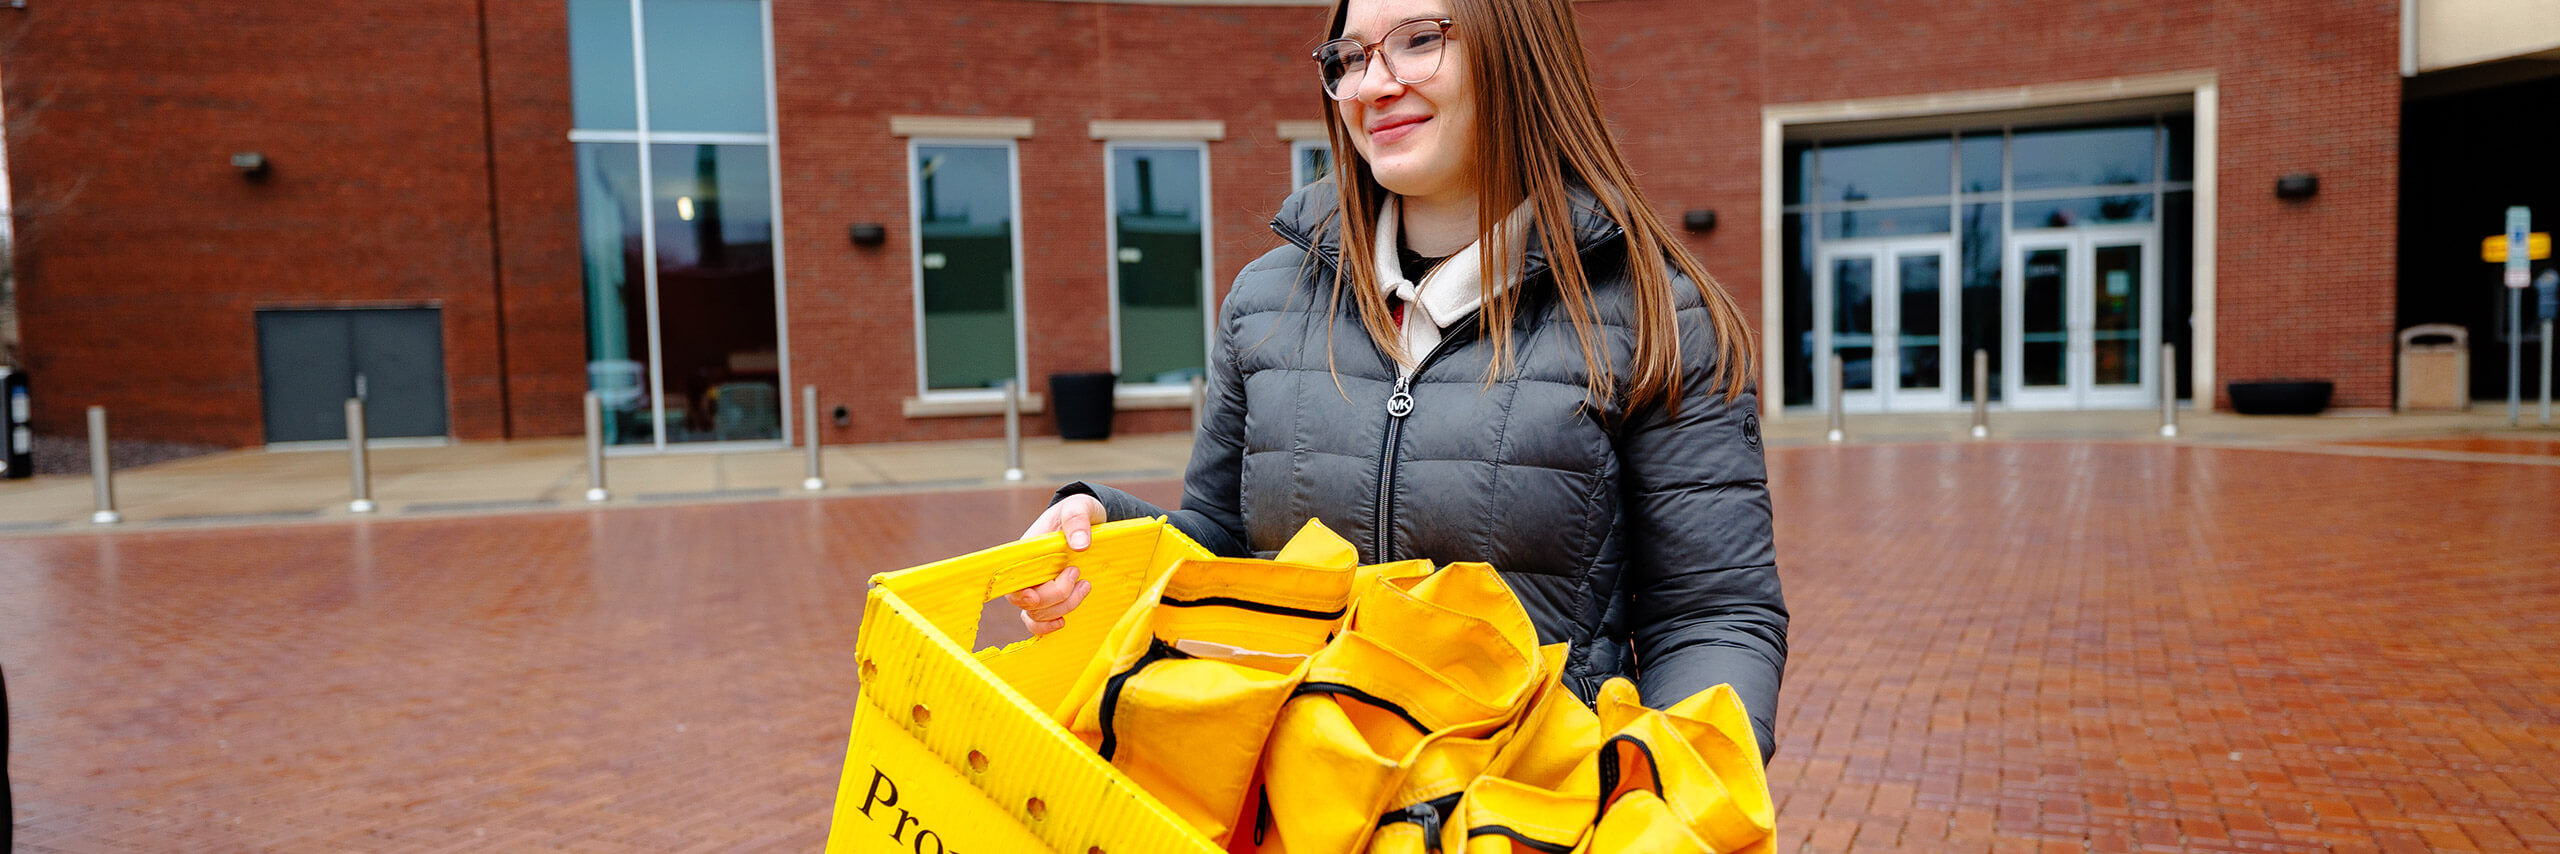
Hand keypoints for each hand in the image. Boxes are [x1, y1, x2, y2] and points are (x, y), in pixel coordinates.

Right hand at [1007, 494, 1102, 635]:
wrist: (1089, 522)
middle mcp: (1026, 573)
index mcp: (1026, 552)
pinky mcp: (1049, 598)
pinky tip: (1062, 621)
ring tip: (1085, 585)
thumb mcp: (1078, 507)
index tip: (1035, 595)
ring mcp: (1037, 587)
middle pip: (1027, 601)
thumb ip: (1077, 520)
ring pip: (1037, 613)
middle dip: (1056, 595)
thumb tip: (1080, 546)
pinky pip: (1037, 622)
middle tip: (1077, 573)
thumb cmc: (1078, 512)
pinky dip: (1047, 627)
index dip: (1020, 594)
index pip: (1011, 580)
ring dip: (1063, 607)